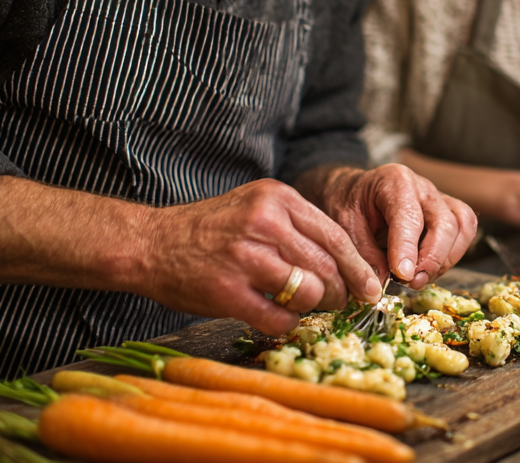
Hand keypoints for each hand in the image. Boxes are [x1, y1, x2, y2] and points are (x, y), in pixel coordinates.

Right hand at [143, 179, 378, 335]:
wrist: (149, 243)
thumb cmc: (209, 229)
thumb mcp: (255, 206)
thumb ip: (295, 225)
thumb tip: (344, 261)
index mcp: (277, 198)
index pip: (335, 235)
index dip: (358, 266)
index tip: (370, 287)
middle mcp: (264, 223)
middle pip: (327, 265)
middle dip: (340, 291)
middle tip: (340, 302)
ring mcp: (245, 257)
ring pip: (308, 290)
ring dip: (315, 306)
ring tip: (309, 307)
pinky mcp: (228, 291)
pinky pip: (278, 315)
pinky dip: (288, 322)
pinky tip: (281, 316)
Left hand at [317, 164, 477, 291]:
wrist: (352, 192)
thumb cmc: (347, 205)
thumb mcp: (343, 227)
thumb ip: (362, 254)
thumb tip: (381, 284)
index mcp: (395, 181)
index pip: (409, 216)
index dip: (408, 248)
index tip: (403, 275)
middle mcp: (423, 187)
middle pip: (445, 222)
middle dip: (432, 258)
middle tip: (412, 282)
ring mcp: (438, 199)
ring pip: (461, 226)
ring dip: (445, 259)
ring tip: (420, 279)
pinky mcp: (446, 213)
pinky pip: (464, 231)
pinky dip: (452, 255)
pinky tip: (429, 270)